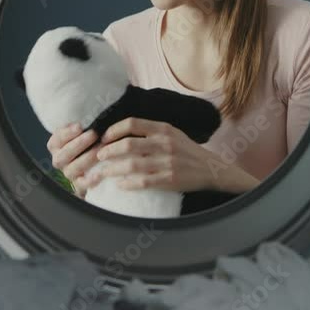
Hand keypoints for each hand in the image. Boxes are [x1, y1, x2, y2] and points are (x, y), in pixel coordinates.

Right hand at [47, 122, 103, 197]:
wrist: (94, 162)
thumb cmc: (89, 139)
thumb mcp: (82, 130)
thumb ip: (80, 125)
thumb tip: (87, 116)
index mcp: (56, 145)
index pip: (56, 139)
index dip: (67, 133)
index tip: (80, 126)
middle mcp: (59, 160)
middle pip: (63, 155)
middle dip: (79, 144)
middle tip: (93, 134)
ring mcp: (68, 173)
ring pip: (72, 169)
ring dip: (87, 158)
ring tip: (101, 149)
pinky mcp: (79, 184)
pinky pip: (81, 185)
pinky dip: (89, 181)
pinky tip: (99, 174)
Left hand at [74, 117, 260, 193]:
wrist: (212, 169)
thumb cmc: (188, 151)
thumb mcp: (173, 133)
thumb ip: (151, 130)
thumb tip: (124, 130)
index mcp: (164, 129)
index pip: (132, 124)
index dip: (114, 131)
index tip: (103, 138)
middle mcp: (165, 143)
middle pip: (127, 145)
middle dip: (107, 152)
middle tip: (97, 157)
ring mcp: (167, 162)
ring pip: (132, 165)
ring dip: (112, 169)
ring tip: (102, 173)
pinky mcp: (170, 179)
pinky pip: (143, 181)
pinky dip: (128, 183)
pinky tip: (119, 185)